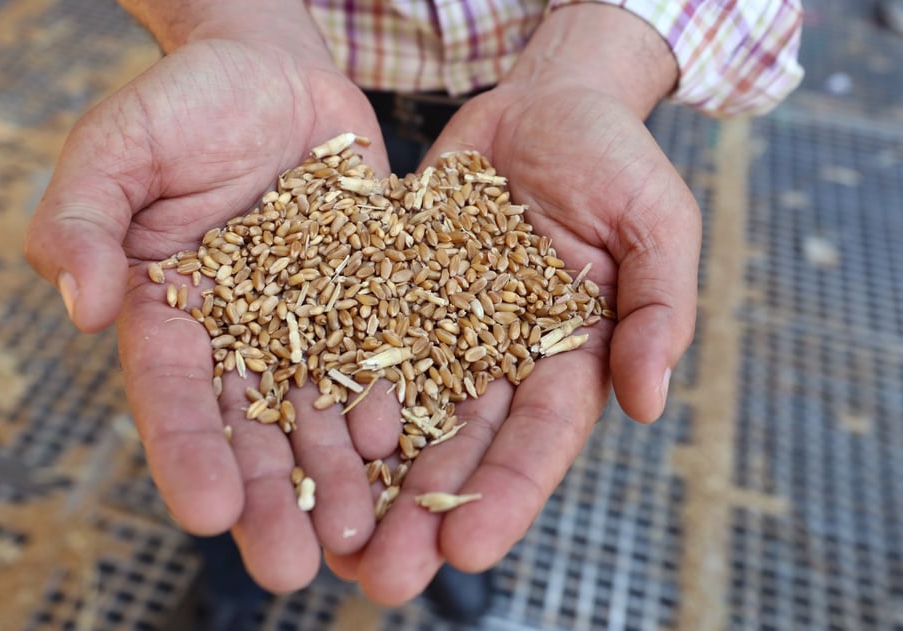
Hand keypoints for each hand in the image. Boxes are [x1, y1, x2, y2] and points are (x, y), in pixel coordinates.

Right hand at [24, 38, 405, 591]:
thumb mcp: (116, 146)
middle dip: (273, 499)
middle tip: (291, 567)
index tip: (208, 512)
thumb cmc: (184, 101)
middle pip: (256, 430)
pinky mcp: (370, 300)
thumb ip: (82, 219)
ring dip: (341, 479)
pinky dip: (395, 407)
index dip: (190, 455)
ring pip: (324, 415)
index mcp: (171, 316)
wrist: (274, 69)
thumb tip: (82, 308)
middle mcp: (242, 337)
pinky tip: (411, 450)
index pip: (176, 398)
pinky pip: (384, 360)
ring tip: (363, 538)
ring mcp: (310, 324)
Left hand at [324, 6, 699, 604]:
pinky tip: (297, 443)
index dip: (507, 495)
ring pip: (402, 416)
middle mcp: (503, 359)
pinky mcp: (395, 296)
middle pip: (463, 449)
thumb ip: (658, 308)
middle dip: (425, 515)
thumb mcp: (656, 221)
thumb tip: (651, 402)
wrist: (541, 101)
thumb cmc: (613, 154)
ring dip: (369, 479)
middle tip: (382, 579)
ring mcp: (445, 332)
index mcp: (573, 356)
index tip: (467, 552)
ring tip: (328, 539)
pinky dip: (332, 396)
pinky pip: (361, 347)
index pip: (541, 439)